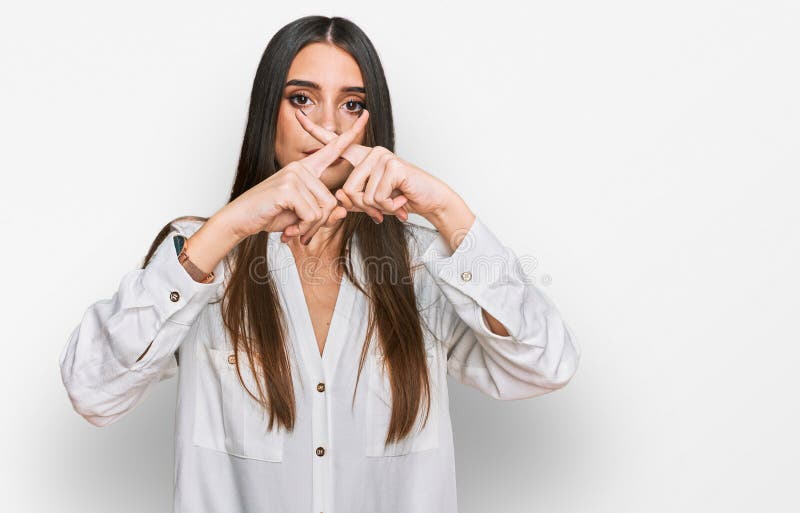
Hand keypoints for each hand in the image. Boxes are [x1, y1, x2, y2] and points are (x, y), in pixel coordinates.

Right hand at [218, 109, 366, 244]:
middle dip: (318, 223)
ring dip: (310, 228)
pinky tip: (289, 230)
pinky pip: (312, 215)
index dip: (351, 135)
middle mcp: (301, 168)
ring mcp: (294, 175)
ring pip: (323, 209)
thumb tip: (342, 211)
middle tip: (301, 232)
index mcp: (305, 169)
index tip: (366, 116)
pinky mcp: (288, 187)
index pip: (332, 148)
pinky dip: (303, 228)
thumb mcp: (301, 216)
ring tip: (294, 231)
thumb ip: (322, 214)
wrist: (240, 219)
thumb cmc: (269, 215)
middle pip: (331, 200)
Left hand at [296, 109, 457, 223]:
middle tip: (383, 208)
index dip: (315, 131)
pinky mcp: (392, 165)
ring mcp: (382, 157)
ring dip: (379, 208)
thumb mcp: (373, 202)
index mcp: (363, 158)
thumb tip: (340, 197)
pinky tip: (400, 200)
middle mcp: (371, 153)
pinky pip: (377, 197)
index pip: (336, 144)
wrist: (430, 201)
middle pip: (347, 189)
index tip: (298, 115)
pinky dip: (389, 207)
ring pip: (361, 195)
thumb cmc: (401, 200)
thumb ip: (354, 199)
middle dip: (365, 207)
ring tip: (394, 202)